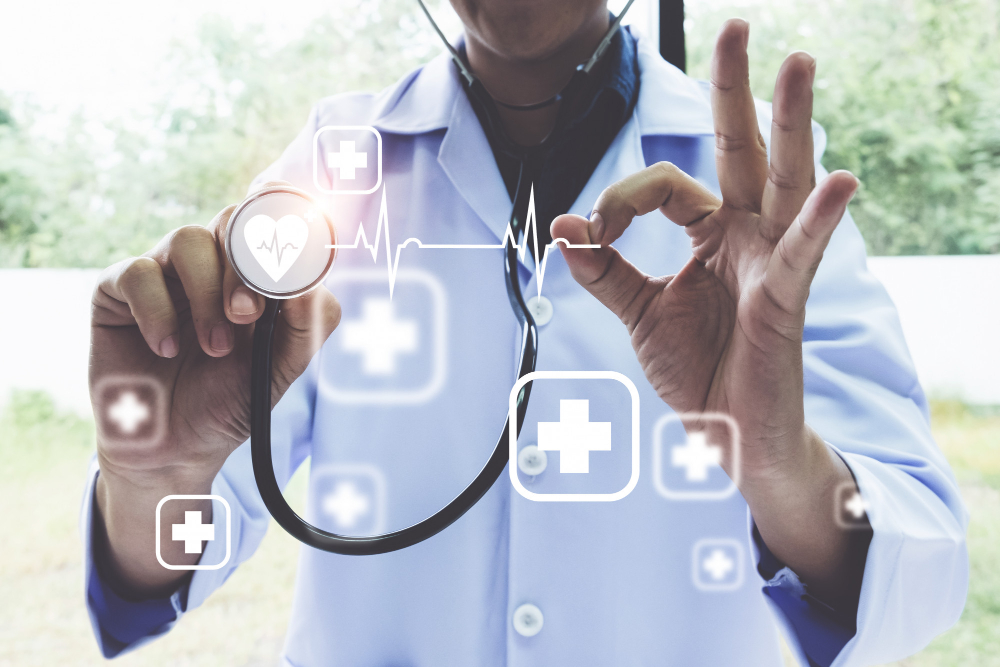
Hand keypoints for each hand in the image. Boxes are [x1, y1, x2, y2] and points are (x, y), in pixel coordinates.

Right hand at [90, 180, 340, 592]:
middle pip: (231, 221)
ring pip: (188, 238)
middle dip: (244, 266)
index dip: (285, 231)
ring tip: (213, 348)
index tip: (296, 264)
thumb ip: (305, 329)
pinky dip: (157, 309)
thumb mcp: (280, 371)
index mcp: (255, 276)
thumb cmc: (229, 402)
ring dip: (206, 294)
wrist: (174, 449)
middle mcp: (211, 265)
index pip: (272, 227)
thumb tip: (311, 288)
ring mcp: (165, 274)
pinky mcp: (118, 292)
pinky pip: (138, 271)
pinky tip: (167, 348)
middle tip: (248, 316)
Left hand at [552, 20, 867, 603]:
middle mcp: (747, 234)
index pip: (666, 184)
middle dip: (738, 92)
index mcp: (712, 232)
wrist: (725, 432)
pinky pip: (802, 253)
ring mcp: (771, 260)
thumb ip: (603, 268)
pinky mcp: (784, 299)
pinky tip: (839, 181)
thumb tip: (561, 225)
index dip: (621, 199)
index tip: (590, 231)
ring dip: (790, 122)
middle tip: (740, 28)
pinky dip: (820, 218)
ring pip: (783, 180)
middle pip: (744, 149)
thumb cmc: (695, 368)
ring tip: (796, 64)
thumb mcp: (636, 312)